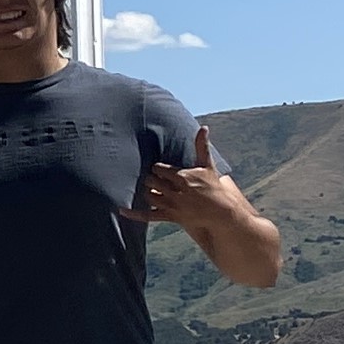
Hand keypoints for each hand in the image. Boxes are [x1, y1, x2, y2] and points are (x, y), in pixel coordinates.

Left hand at [122, 126, 243, 232]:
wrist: (222, 210)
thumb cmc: (213, 185)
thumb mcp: (207, 165)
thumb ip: (201, 146)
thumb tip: (203, 127)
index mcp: (182, 176)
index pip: (158, 169)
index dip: (157, 169)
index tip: (160, 170)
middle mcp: (175, 191)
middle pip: (151, 182)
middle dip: (151, 180)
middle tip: (154, 180)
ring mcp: (172, 205)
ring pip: (148, 196)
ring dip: (146, 192)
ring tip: (151, 189)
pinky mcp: (170, 217)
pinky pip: (148, 216)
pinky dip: (134, 214)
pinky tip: (121, 210)